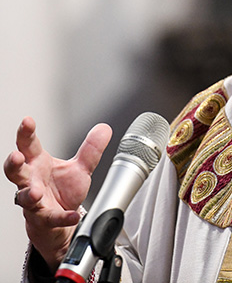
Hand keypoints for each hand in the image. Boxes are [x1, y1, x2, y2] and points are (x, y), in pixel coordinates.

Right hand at [3, 116, 111, 271]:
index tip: (27, 121)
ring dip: (29, 194)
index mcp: (39, 163)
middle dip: (14, 163)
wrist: (60, 223)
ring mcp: (33, 202)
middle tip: (16, 156)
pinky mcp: (43, 220)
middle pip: (16, 171)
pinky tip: (72, 215)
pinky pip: (51, 218)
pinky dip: (62, 217)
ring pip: (24, 197)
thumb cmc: (62, 192)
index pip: (29, 145)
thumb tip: (104, 128)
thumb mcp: (81, 167)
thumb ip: (91, 149)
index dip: (26, 133)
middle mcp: (32, 181)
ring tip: (35, 193)